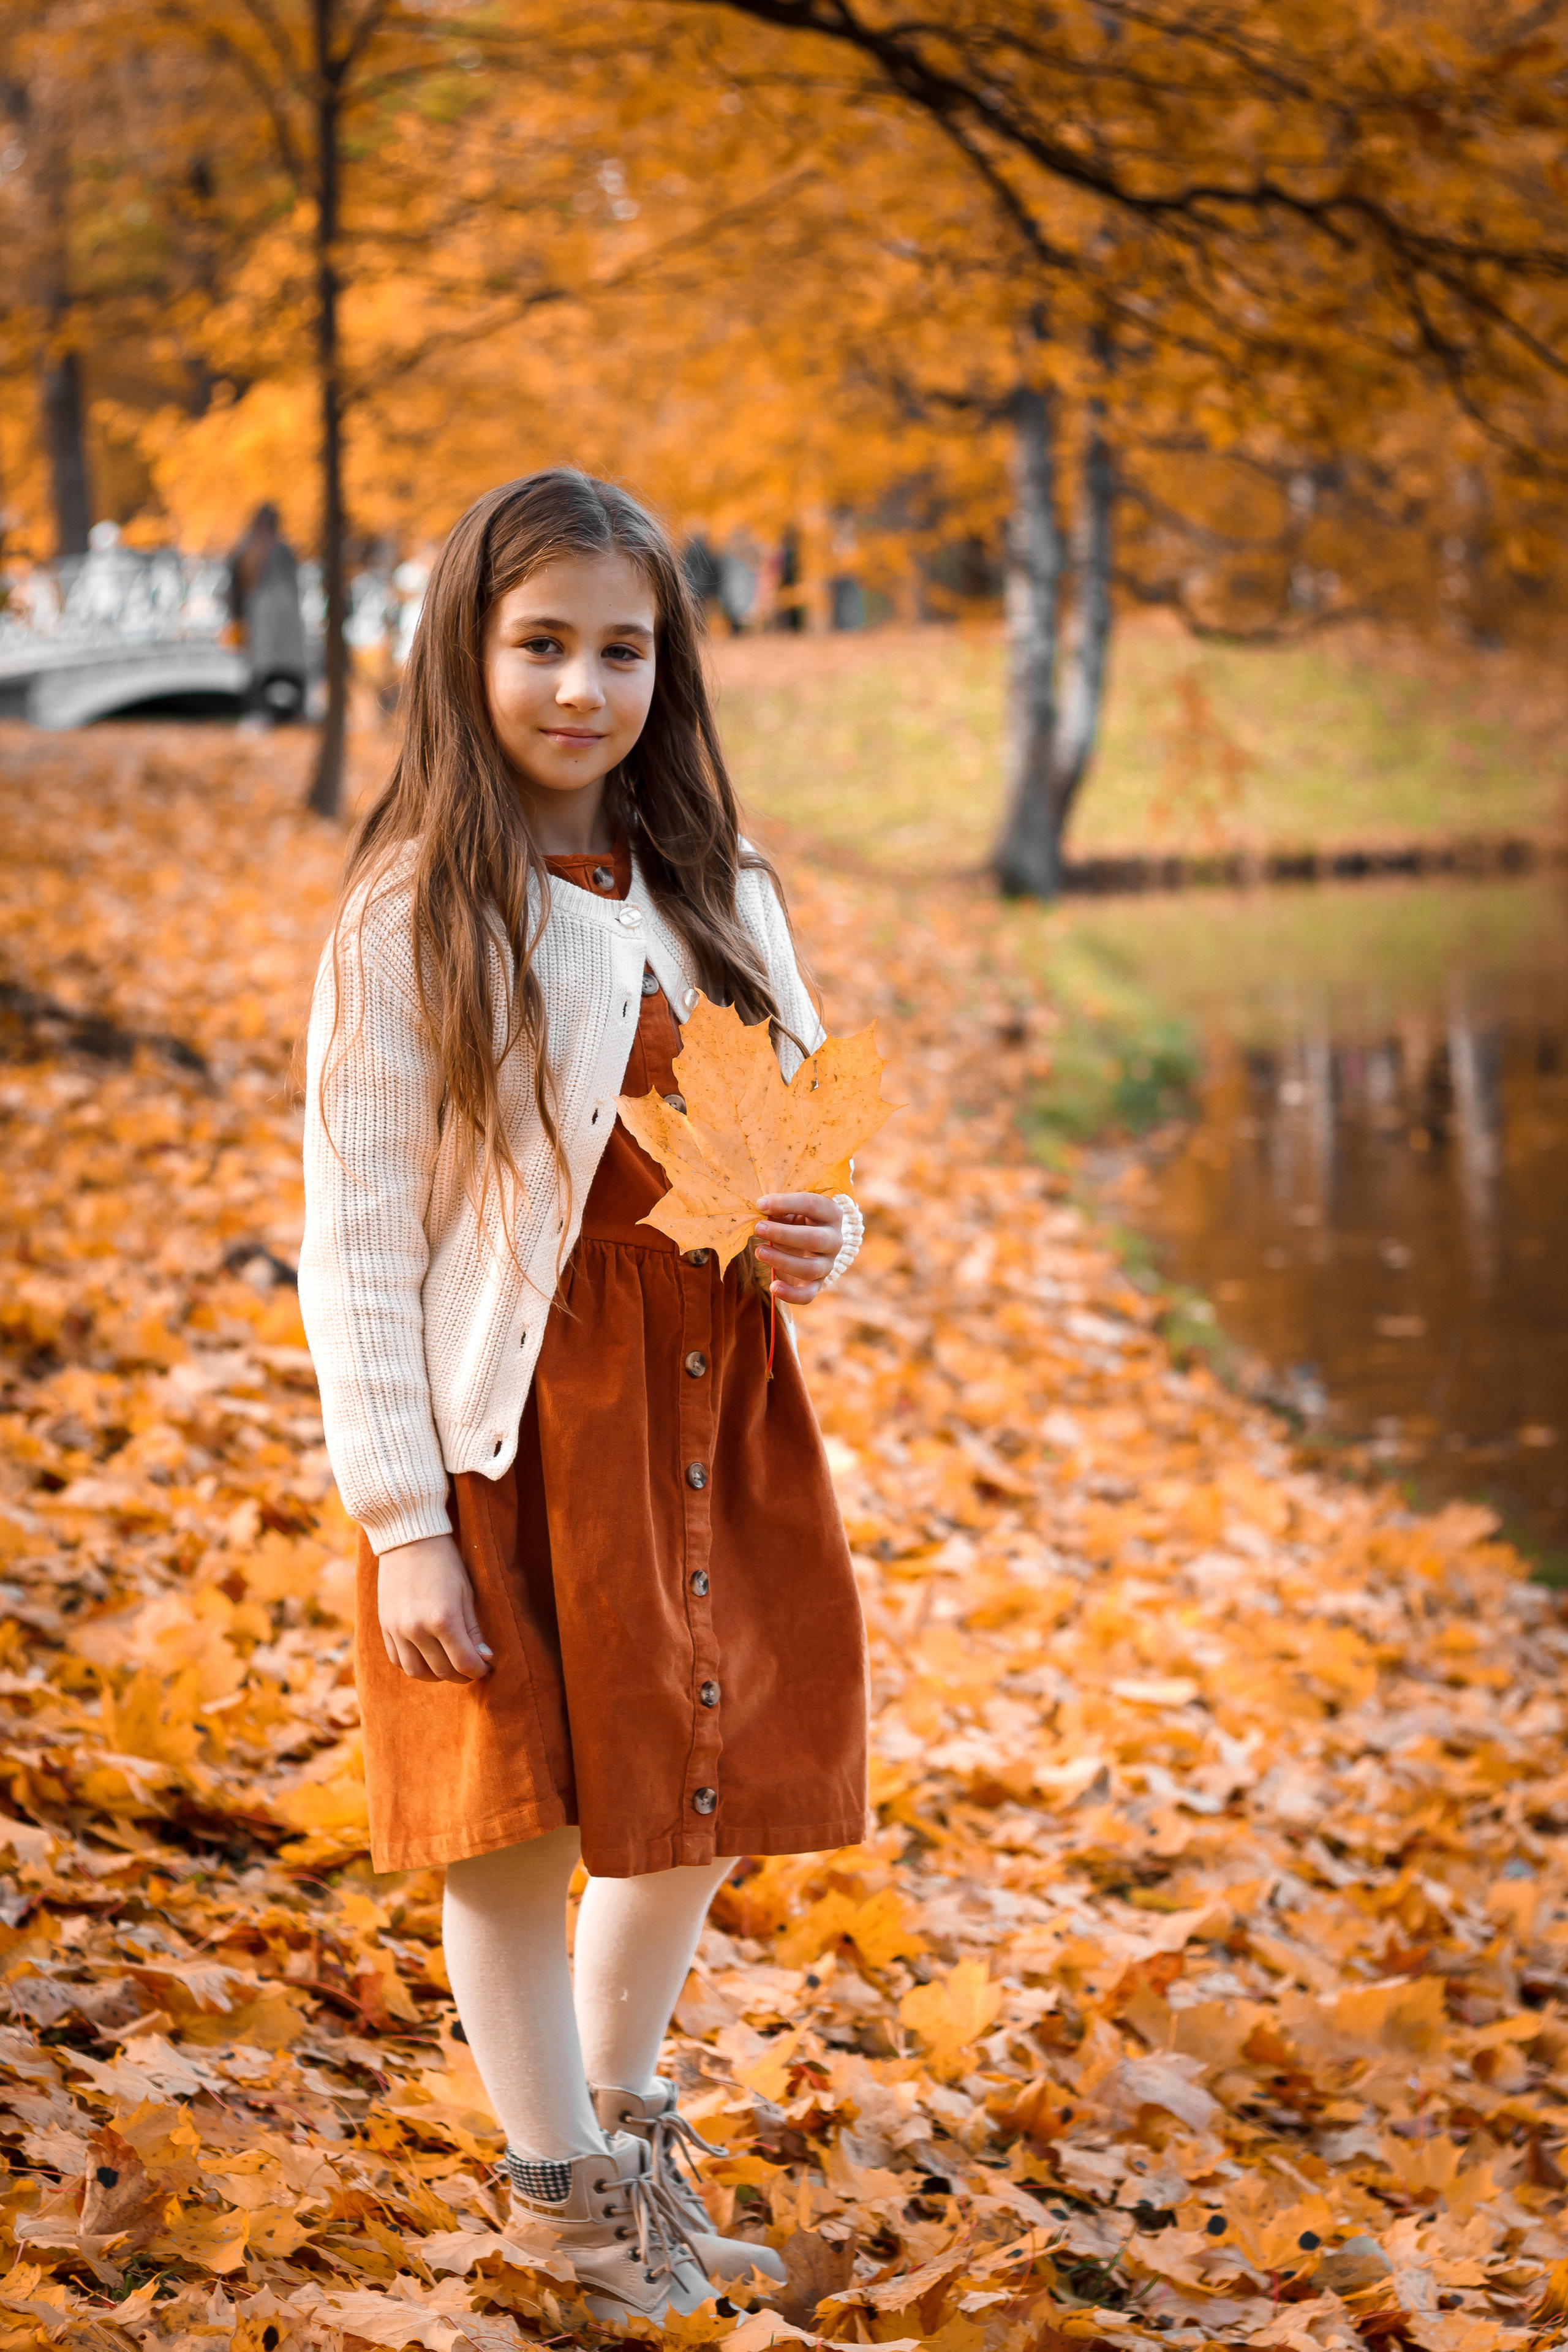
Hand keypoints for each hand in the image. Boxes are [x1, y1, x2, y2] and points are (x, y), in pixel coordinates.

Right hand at [378, 1534, 492, 1681]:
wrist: (409, 1540)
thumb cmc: (445, 1563)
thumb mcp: (466, 1594)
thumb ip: (474, 1630)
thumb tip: (486, 1658)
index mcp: (444, 1619)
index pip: (464, 1662)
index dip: (479, 1670)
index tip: (486, 1667)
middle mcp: (417, 1629)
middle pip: (442, 1671)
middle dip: (461, 1674)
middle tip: (471, 1666)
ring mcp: (397, 1630)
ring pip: (417, 1672)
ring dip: (436, 1675)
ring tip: (449, 1666)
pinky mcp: (384, 1626)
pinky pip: (398, 1660)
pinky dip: (414, 1666)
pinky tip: (427, 1658)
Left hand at [753, 1192, 843, 1305]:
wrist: (807, 1245)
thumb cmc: (795, 1221)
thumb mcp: (791, 1210)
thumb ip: (780, 1209)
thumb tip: (762, 1209)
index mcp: (830, 1213)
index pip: (813, 1205)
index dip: (786, 1203)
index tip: (760, 1205)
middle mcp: (834, 1240)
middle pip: (815, 1239)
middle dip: (783, 1234)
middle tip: (758, 1228)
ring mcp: (827, 1264)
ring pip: (810, 1268)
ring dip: (782, 1261)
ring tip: (759, 1252)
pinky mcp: (817, 1284)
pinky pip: (808, 1295)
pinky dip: (791, 1294)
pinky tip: (773, 1287)